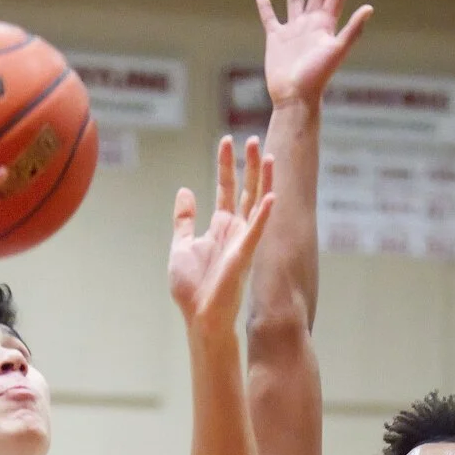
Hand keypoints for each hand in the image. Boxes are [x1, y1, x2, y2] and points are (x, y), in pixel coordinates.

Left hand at [169, 136, 276, 335]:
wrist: (199, 316)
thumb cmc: (191, 287)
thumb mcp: (181, 245)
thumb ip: (185, 219)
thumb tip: (186, 191)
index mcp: (220, 228)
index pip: (226, 189)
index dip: (226, 165)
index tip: (225, 141)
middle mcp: (235, 231)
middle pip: (245, 190)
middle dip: (248, 164)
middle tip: (251, 138)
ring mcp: (242, 241)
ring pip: (257, 204)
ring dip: (262, 180)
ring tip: (266, 154)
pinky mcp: (244, 255)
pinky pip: (257, 230)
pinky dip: (265, 213)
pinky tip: (272, 195)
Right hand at [257, 0, 372, 106]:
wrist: (295, 96)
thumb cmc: (317, 77)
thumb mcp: (337, 50)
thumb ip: (352, 30)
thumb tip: (369, 8)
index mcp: (326, 26)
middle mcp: (311, 25)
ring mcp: (293, 31)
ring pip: (294, 0)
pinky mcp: (276, 39)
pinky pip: (270, 18)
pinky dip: (265, 6)